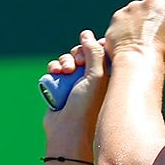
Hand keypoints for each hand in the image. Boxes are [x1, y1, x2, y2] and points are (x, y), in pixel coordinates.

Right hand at [43, 30, 107, 151]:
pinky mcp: (62, 87)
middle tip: (77, 63)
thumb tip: (86, 34)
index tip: (93, 48)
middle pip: (85, 53)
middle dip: (77, 53)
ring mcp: (78, 83)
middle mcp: (95, 79)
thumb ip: (94, 52)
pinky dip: (55, 66)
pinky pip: (57, 68)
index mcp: (110, 76)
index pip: (103, 51)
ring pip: (70, 59)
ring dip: (64, 60)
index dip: (95, 46)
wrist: (68, 130)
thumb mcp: (96, 75)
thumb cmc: (87, 105)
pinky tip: (54, 71)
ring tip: (64, 70)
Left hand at [105, 0, 164, 70]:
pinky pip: (124, 19)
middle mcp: (151, 2)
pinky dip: (126, 27)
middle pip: (156, 3)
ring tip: (140, 40)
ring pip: (138, 11)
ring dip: (140, 21)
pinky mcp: (118, 16)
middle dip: (156, 14)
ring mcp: (132, 7)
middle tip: (156, 33)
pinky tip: (129, 41)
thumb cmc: (162, 56)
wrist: (136, 62)